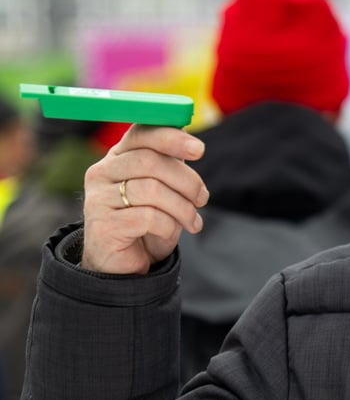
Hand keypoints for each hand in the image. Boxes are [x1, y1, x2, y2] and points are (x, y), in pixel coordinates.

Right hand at [81, 124, 208, 274]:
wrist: (125, 266)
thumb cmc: (148, 223)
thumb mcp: (164, 189)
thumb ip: (171, 165)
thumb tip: (191, 143)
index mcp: (118, 157)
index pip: (141, 134)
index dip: (172, 138)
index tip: (199, 150)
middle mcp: (101, 173)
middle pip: (150, 161)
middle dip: (186, 180)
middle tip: (203, 198)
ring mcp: (97, 199)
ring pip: (151, 189)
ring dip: (182, 207)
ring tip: (193, 221)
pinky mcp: (102, 226)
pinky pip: (147, 217)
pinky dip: (168, 226)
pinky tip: (170, 233)